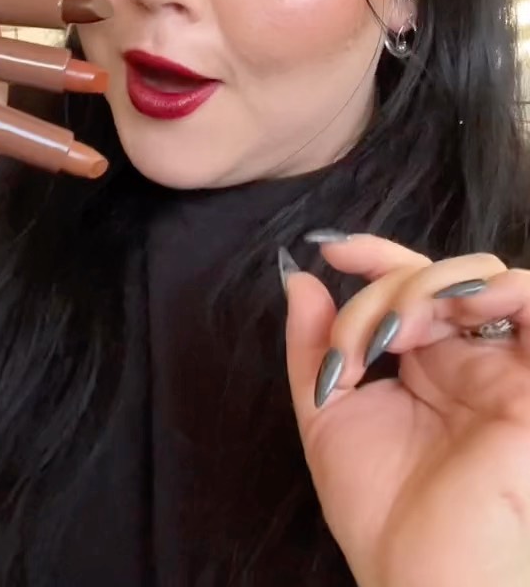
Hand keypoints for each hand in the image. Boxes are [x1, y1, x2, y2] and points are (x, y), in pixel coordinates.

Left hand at [284, 234, 529, 586]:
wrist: (422, 572)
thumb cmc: (378, 508)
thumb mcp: (327, 415)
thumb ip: (312, 346)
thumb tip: (301, 279)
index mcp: (421, 362)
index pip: (406, 283)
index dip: (374, 255)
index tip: (332, 251)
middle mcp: (462, 355)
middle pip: (434, 274)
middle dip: (387, 288)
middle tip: (363, 343)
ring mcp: (499, 364)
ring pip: (480, 278)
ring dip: (431, 284)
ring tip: (400, 329)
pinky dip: (504, 286)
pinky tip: (460, 304)